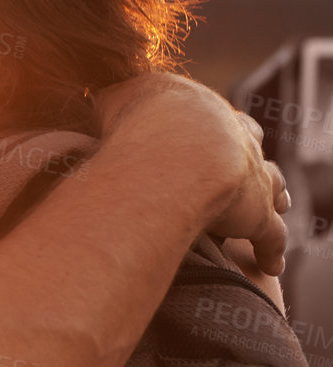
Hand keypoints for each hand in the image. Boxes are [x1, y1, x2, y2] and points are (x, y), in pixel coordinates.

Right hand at [93, 72, 289, 273]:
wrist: (173, 153)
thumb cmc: (135, 124)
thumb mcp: (111, 101)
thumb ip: (106, 103)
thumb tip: (88, 104)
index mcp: (197, 106)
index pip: (208, 111)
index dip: (208, 122)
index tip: (204, 130)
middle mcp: (232, 135)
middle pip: (249, 137)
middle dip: (248, 150)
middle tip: (244, 162)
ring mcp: (251, 173)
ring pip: (272, 182)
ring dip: (274, 193)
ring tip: (278, 203)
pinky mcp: (258, 214)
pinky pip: (271, 236)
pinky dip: (271, 250)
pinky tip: (271, 265)